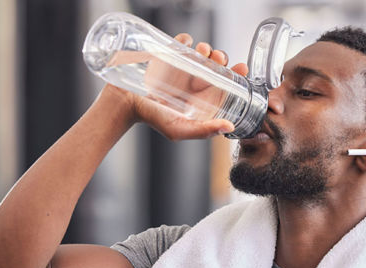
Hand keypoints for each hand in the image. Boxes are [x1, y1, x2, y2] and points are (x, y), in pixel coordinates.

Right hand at [129, 33, 247, 139]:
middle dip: (221, 58)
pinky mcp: (168, 56)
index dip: (236, 75)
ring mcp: (181, 68)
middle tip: (217, 59)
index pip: (225, 85)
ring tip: (202, 51)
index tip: (240, 69)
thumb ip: (203, 131)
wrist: (125, 103)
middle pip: (216, 65)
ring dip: (207, 47)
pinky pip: (182, 42)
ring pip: (202, 52)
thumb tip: (229, 126)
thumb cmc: (151, 119)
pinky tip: (187, 44)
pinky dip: (187, 39)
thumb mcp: (179, 130)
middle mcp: (193, 82)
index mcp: (201, 99)